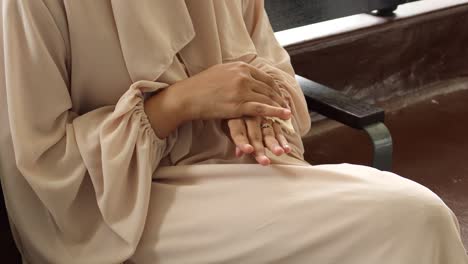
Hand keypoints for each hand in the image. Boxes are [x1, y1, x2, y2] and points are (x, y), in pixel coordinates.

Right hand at [172, 62, 290, 120]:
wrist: (187, 96)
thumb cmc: (200, 86)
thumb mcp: (220, 72)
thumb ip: (235, 73)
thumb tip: (244, 74)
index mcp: (240, 67)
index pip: (265, 77)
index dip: (275, 88)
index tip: (280, 95)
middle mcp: (243, 76)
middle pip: (269, 88)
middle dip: (279, 98)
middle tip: (286, 106)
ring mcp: (241, 90)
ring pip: (267, 98)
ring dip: (280, 106)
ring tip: (287, 113)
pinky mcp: (238, 105)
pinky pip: (262, 109)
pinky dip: (275, 112)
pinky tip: (284, 116)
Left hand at [228, 117, 291, 165]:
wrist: (242, 97)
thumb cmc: (231, 118)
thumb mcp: (228, 127)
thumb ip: (236, 141)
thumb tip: (238, 153)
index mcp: (235, 119)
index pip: (238, 132)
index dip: (242, 142)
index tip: (248, 150)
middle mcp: (249, 117)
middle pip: (255, 135)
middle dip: (260, 149)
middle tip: (265, 161)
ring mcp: (262, 118)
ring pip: (268, 133)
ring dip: (274, 144)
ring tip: (279, 153)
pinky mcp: (271, 120)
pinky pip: (277, 130)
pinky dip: (282, 140)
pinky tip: (287, 149)